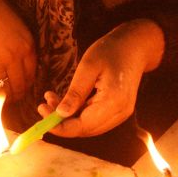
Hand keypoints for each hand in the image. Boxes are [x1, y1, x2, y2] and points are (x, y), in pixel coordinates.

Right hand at [0, 0, 35, 104]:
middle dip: (18, 94)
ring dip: (5, 97)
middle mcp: (14, 56)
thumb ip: (24, 49)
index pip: (31, 75)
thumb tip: (24, 70)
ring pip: (4, 90)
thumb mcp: (19, 28)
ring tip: (4, 99)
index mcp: (27, 45)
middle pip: (19, 86)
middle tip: (15, 97)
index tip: (24, 88)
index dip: (28, 85)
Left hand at [38, 20, 163, 138]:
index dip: (60, 126)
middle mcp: (119, 113)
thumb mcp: (88, 66)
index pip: (82, 126)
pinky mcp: (118, 110)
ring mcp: (120, 113)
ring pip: (88, 125)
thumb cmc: (112, 50)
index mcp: (113, 102)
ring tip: (51, 99)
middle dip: (61, 121)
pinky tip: (65, 101)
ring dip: (68, 117)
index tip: (42, 114)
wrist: (135, 47)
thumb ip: (75, 93)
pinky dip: (78, 113)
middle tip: (42, 105)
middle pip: (85, 129)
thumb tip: (60, 114)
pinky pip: (95, 119)